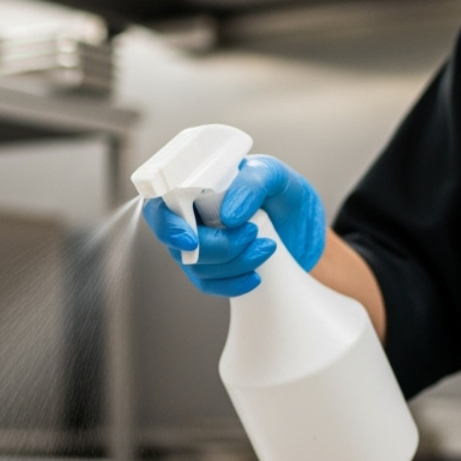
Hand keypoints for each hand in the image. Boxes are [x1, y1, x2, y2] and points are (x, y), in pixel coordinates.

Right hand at [141, 155, 325, 297]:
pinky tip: (255, 277)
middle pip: (179, 245)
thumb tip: (228, 215)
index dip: (167, 227)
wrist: (302, 223)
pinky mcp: (214, 269)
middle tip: (252, 232)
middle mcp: (188, 218)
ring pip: (197, 268)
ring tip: (267, 247)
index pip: (158, 208)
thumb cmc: (280, 190)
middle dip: (217, 246)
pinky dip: (233, 285)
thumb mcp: (272, 174)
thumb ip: (251, 183)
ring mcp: (199, 246)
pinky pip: (209, 286)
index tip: (191, 240)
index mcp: (191, 187)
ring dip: (233, 263)